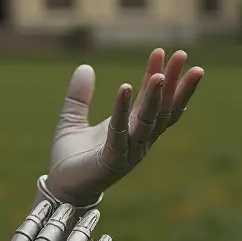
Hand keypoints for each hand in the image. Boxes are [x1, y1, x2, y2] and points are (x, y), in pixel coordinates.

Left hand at [45, 47, 204, 205]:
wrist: (60, 188)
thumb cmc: (71, 157)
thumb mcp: (72, 118)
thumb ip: (79, 96)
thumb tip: (85, 67)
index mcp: (132, 129)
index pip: (155, 100)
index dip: (162, 77)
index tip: (164, 52)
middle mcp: (137, 140)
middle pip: (162, 109)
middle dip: (174, 82)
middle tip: (181, 54)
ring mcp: (128, 151)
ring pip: (148, 122)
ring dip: (155, 97)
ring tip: (159, 73)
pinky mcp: (111, 160)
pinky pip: (120, 132)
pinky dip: (122, 109)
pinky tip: (125, 87)